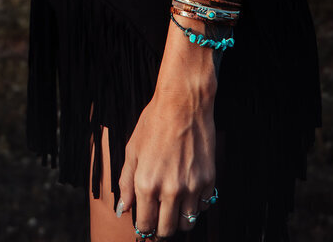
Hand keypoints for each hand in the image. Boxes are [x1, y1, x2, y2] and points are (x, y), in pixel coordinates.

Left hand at [118, 69, 216, 238]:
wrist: (183, 102)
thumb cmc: (155, 122)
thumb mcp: (132, 149)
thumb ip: (126, 182)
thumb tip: (123, 208)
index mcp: (147, 184)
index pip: (146, 225)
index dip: (144, 229)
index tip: (145, 225)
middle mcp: (170, 190)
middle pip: (167, 231)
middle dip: (161, 228)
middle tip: (159, 219)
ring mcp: (192, 186)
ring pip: (187, 223)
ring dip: (179, 219)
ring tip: (174, 205)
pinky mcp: (208, 180)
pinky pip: (203, 206)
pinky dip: (196, 205)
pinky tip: (189, 191)